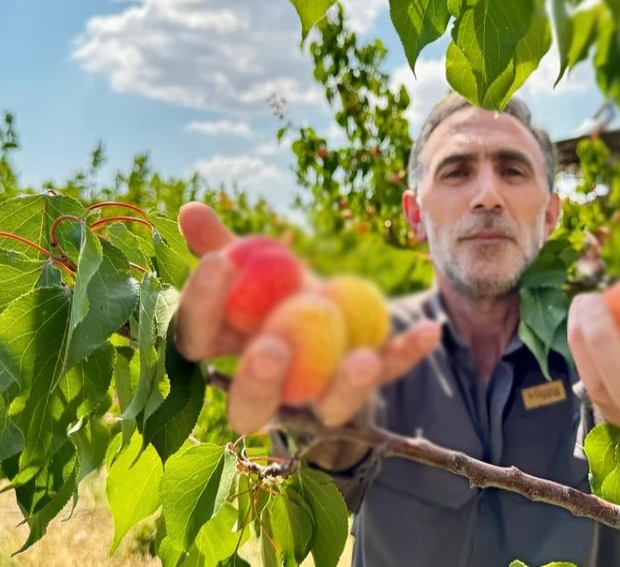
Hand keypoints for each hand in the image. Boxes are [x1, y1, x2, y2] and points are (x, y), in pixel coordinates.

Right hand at [175, 202, 440, 433]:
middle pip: (250, 407)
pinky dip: (407, 353)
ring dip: (346, 387)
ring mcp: (319, 398)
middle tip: (273, 350)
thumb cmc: (275, 292)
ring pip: (328, 408)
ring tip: (363, 360)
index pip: (198, 339)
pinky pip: (387, 373)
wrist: (327, 316)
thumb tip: (190, 210)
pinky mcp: (366, 389)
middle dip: (259, 383)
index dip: (203, 303)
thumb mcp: (251, 266)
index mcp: (225, 356)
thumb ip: (221, 244)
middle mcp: (268, 392)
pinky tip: (429, 330)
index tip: (220, 261)